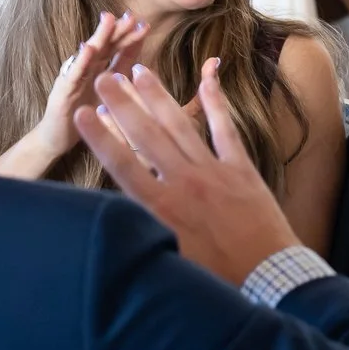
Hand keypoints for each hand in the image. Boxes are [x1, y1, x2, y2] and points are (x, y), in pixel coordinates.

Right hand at [23, 11, 146, 164]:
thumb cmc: (85, 114)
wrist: (56, 139)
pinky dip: (80, 61)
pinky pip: (73, 75)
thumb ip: (123, 75)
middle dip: (118, 30)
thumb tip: (146, 61)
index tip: (144, 23)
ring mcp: (73, 78)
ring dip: (100, 37)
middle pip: (105, 46)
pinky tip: (88, 49)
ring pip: (89, 55)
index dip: (130, 37)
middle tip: (131, 16)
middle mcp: (87, 69)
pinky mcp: (62, 92)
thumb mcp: (109, 93)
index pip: (117, 50)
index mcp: (101, 68)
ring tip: (110, 20)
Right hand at [75, 59, 299, 288]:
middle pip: (146, 135)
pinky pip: (225, 129)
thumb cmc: (214, 277)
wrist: (267, 275)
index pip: (122, 165)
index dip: (100, 137)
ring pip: (180, 126)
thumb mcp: (167, 261)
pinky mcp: (241, 169)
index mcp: (161, 209)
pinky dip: (216, 104)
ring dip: (158, 97)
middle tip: (104, 77)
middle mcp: (184, 182)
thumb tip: (115, 216)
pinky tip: (208, 80)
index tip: (82, 112)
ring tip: (139, 72)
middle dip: (123, 104)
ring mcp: (214, 171)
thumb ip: (143, 232)